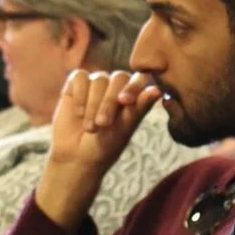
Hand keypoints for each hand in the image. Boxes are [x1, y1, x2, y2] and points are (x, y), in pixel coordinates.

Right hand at [36, 70, 161, 229]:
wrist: (77, 156)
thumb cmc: (105, 145)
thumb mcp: (124, 130)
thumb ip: (139, 109)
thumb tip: (158, 91)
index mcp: (134, 95)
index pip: (141, 79)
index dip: (134, 87)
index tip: (124, 102)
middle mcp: (116, 86)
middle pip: (118, 78)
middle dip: (110, 102)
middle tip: (102, 124)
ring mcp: (96, 83)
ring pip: (99, 79)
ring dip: (93, 104)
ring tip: (90, 127)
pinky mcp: (76, 83)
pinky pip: (79, 77)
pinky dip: (79, 96)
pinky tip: (79, 114)